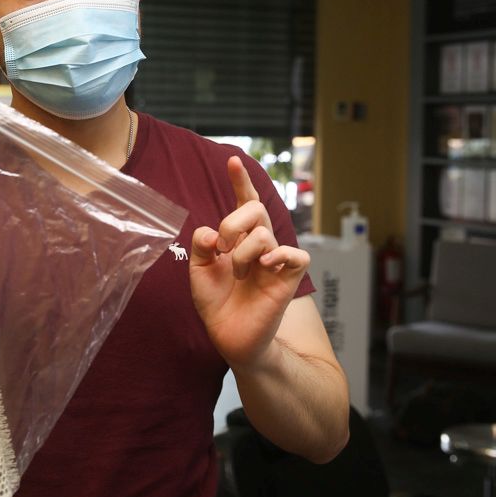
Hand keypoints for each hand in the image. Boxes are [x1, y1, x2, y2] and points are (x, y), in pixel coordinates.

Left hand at [189, 156, 309, 371]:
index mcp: (238, 237)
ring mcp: (275, 259)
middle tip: (222, 248)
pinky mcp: (288, 278)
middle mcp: (258, 243)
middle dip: (232, 222)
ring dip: (243, 253)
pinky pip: (296, 255)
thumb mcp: (200, 271)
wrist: (228, 336)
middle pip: (254, 209)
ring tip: (238, 274)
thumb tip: (211, 232)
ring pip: (264, 233)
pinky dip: (279, 254)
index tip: (232, 160)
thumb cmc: (217, 302)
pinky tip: (264, 265)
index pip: (244, 202)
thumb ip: (201, 246)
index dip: (240, 181)